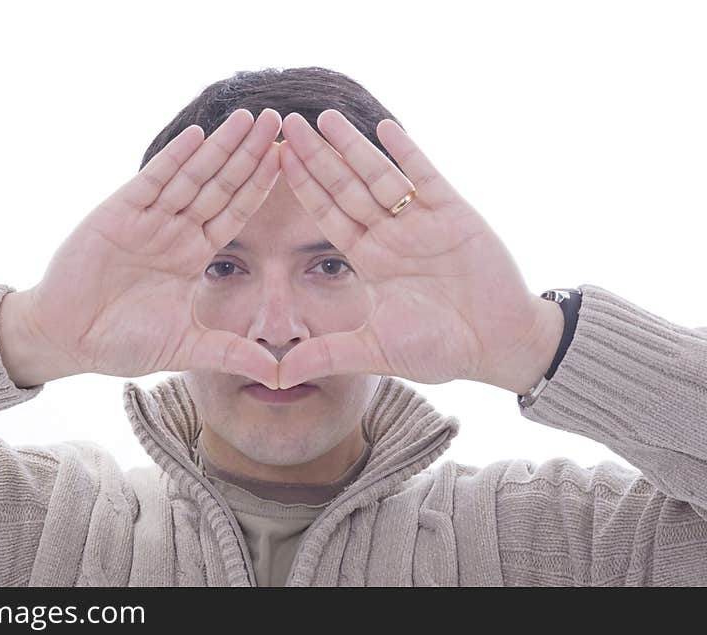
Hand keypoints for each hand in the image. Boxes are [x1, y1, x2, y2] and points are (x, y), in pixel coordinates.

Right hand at [20, 108, 283, 388]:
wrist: (67, 339)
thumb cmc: (122, 342)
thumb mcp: (186, 348)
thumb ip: (231, 353)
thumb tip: (279, 376)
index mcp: (194, 255)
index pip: (236, 212)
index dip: (261, 186)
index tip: (292, 160)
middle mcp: (176, 230)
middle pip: (221, 184)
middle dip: (249, 154)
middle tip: (279, 119)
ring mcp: (148, 219)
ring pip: (192, 176)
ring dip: (220, 147)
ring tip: (248, 118)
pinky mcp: (118, 213)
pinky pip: (152, 181)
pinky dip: (174, 159)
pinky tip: (198, 136)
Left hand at [276, 109, 550, 390]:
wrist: (499, 346)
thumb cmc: (440, 348)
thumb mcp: (376, 351)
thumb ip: (328, 355)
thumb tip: (277, 376)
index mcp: (370, 259)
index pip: (328, 215)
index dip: (303, 188)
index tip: (276, 161)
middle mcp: (390, 234)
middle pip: (346, 187)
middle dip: (318, 157)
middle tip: (288, 124)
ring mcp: (421, 221)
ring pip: (380, 175)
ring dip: (353, 147)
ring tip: (325, 117)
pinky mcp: (454, 214)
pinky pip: (425, 176)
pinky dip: (407, 153)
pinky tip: (384, 127)